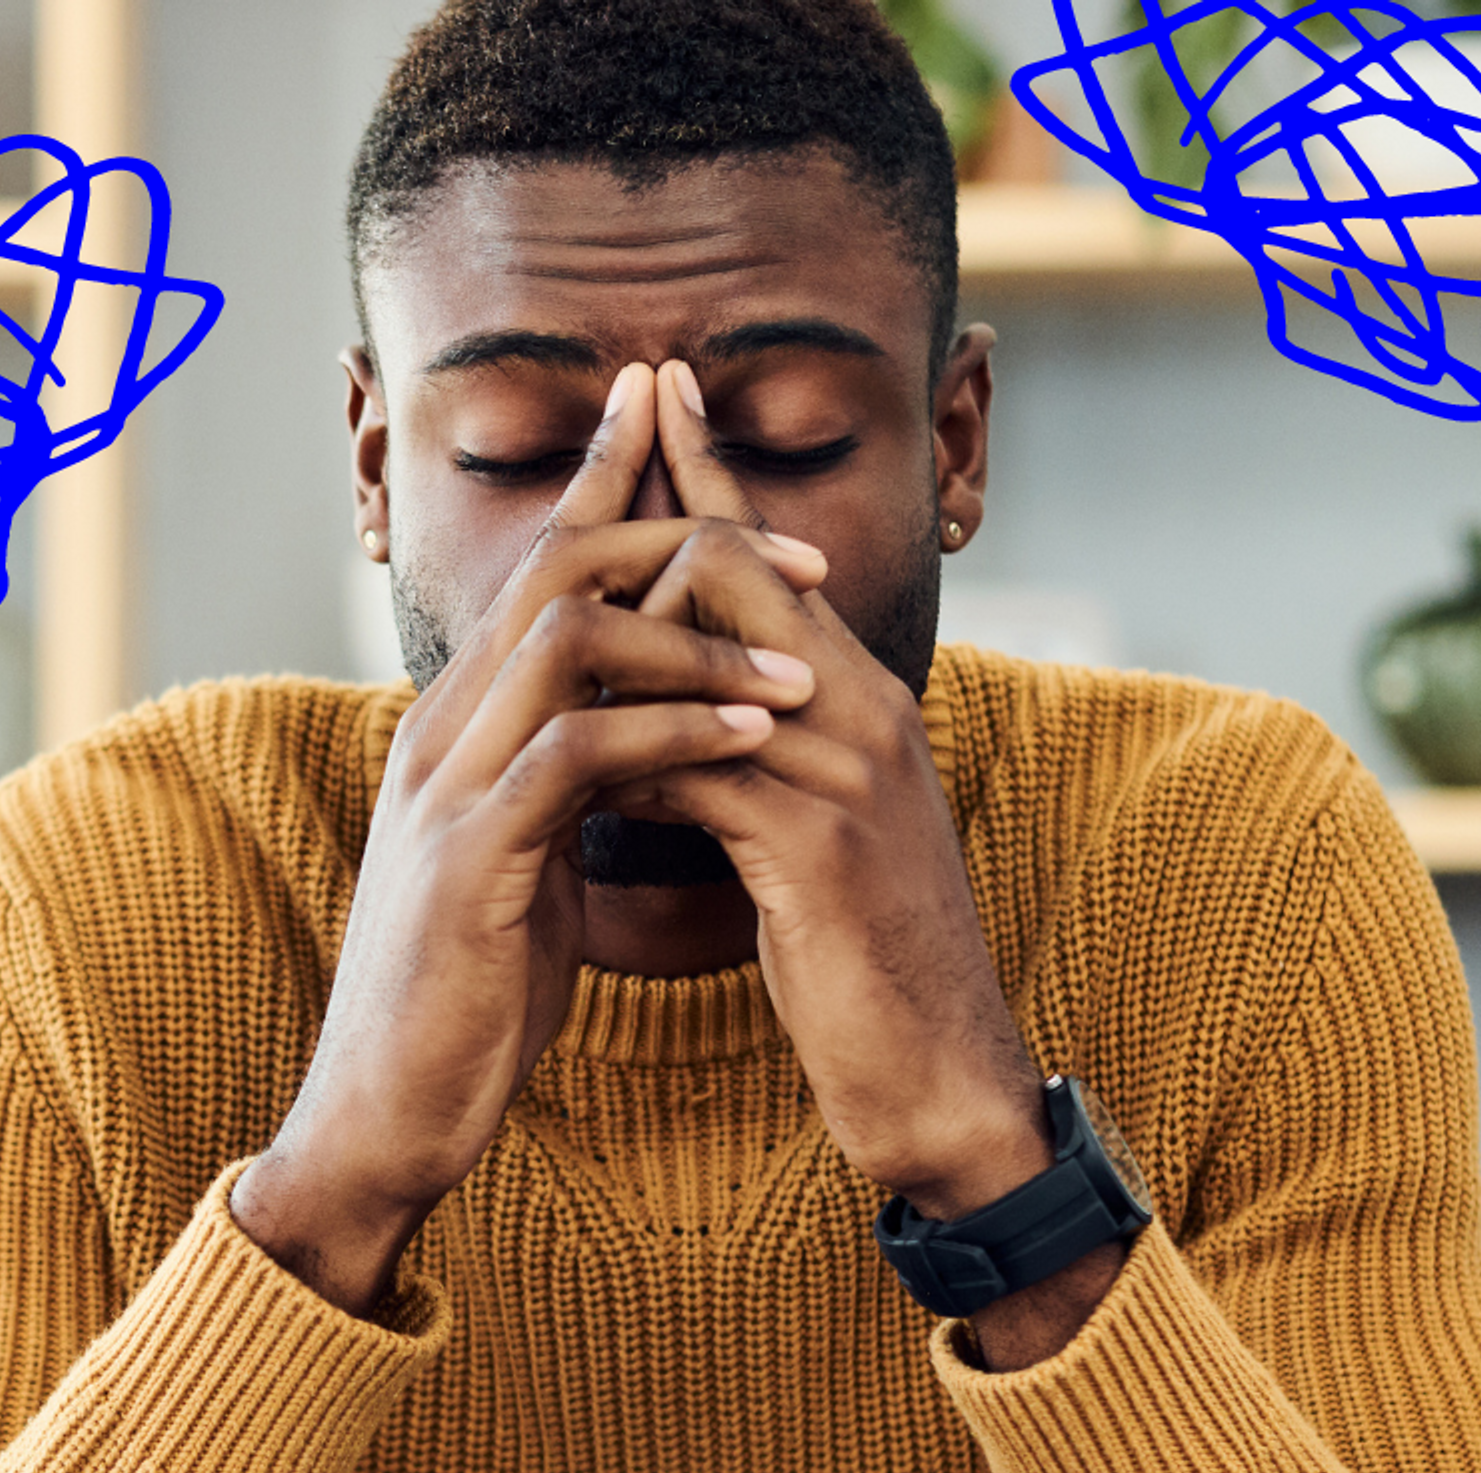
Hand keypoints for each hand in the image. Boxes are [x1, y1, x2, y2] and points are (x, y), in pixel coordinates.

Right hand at [235, 363, 823, 1314]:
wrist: (387, 1114)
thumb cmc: (466, 1000)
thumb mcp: (520, 864)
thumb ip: (559, 787)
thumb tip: (629, 738)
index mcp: (455, 726)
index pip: (535, 569)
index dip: (609, 486)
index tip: (689, 430)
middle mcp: (439, 734)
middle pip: (551, 568)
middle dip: (676, 531)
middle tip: (798, 550)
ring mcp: (446, 791)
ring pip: (566, 643)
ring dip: (696, 637)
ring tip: (800, 661)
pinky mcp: (471, 861)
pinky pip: (577, 755)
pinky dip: (674, 732)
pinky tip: (750, 735)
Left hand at [591, 360, 1050, 1224]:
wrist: (940, 1075)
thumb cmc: (865, 961)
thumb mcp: (809, 836)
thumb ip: (754, 757)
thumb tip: (660, 714)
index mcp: (859, 698)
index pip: (772, 553)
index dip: (707, 470)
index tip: (652, 389)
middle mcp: (864, 709)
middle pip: (732, 568)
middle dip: (638, 542)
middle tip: (569, 532)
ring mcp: (847, 772)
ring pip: (703, 657)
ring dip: (610, 662)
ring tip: (540, 669)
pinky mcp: (817, 847)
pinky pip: (696, 770)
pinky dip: (628, 771)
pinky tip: (581, 792)